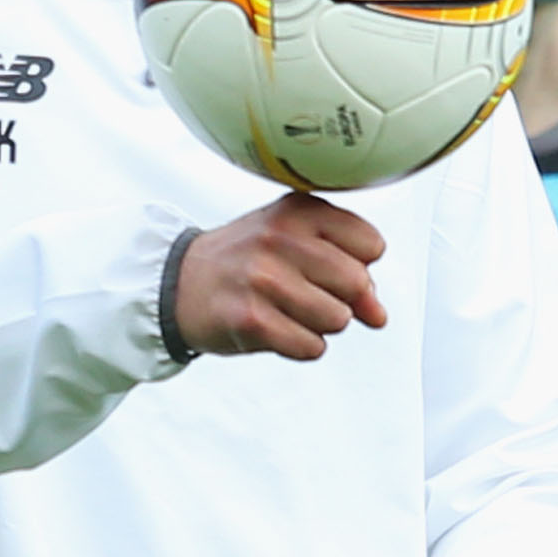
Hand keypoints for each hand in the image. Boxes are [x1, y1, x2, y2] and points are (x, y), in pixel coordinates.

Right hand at [176, 195, 387, 361]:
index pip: (372, 245)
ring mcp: (263, 278)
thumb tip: (378, 315)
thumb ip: (348, 268)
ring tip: (287, 310)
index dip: (358, 264)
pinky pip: (311, 346)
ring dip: (320, 324)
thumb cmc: (247, 261)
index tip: (327, 266)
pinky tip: (276, 328)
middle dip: (342, 299)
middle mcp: (280, 238)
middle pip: (357, 283)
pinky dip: (301, 345)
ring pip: (337, 318)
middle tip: (306, 293)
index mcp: (297, 210)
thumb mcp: (295, 242)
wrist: (179, 283)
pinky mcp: (251, 318)